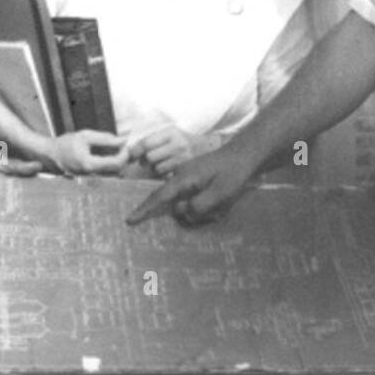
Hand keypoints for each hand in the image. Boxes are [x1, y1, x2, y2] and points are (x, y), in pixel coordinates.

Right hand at [49, 130, 128, 175]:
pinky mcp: (92, 178)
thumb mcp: (86, 136)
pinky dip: (112, 164)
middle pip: (118, 171)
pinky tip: (109, 154)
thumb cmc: (67, 144)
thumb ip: (105, 138)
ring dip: (119, 161)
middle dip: (124, 158)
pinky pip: (107, 173)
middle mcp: (92, 175)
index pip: (116, 163)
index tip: (124, 143)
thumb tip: (123, 140)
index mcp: (89, 164)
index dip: (124, 153)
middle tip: (123, 145)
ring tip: (116, 148)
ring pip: (114, 174)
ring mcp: (91, 179)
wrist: (52, 155)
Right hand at [126, 140, 256, 226]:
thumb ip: (199, 207)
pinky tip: (220, 201)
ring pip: (185, 201)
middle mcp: (181, 176)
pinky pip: (193, 197)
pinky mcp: (196, 178)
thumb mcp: (219, 194)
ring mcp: (188, 176)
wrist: (245, 154)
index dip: (144, 210)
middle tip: (213, 212)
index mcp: (183, 179)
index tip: (129, 220)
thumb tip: (183, 214)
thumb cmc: (233, 173)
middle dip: (187, 213)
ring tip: (222, 205)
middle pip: (173, 203)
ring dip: (200, 209)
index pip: (158, 197)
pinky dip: (204, 204)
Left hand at [128, 125, 209, 177]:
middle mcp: (178, 145)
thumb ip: (152, 139)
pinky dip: (165, 174)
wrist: (208, 147)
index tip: (132, 154)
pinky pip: (167, 176)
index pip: (146, 143)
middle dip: (146, 160)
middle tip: (149, 159)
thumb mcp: (170, 133)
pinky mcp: (187, 171)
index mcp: (172, 133)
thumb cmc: (184, 139)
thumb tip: (130, 152)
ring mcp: (184, 159)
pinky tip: (171, 168)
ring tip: (164, 162)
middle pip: (149, 158)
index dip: (135, 150)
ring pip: (157, 169)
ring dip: (156, 168)